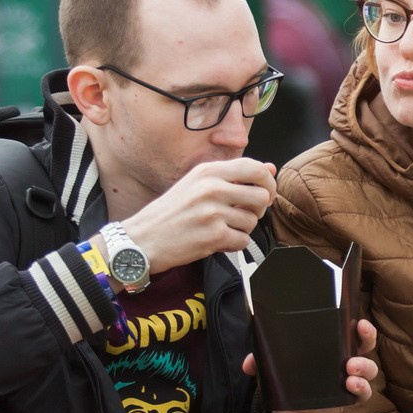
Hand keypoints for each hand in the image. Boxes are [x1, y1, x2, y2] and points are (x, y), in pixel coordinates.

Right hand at [119, 158, 273, 270]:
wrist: (142, 239)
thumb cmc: (170, 213)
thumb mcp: (197, 184)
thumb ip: (233, 176)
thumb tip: (271, 168)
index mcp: (208, 171)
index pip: (255, 168)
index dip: (268, 182)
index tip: (265, 192)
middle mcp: (211, 188)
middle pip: (262, 196)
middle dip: (259, 209)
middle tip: (243, 214)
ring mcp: (213, 212)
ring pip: (253, 221)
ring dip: (241, 229)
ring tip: (220, 228)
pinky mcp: (213, 235)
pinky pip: (243, 240)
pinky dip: (233, 244)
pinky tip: (215, 240)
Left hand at [246, 319, 378, 412]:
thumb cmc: (289, 384)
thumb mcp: (275, 370)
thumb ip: (262, 363)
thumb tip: (248, 364)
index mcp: (332, 350)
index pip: (351, 334)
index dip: (360, 328)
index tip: (359, 322)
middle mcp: (345, 365)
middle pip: (366, 349)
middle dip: (367, 341)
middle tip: (357, 338)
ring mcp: (348, 384)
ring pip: (368, 374)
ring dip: (364, 370)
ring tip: (351, 372)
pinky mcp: (345, 403)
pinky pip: (359, 397)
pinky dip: (358, 392)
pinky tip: (350, 388)